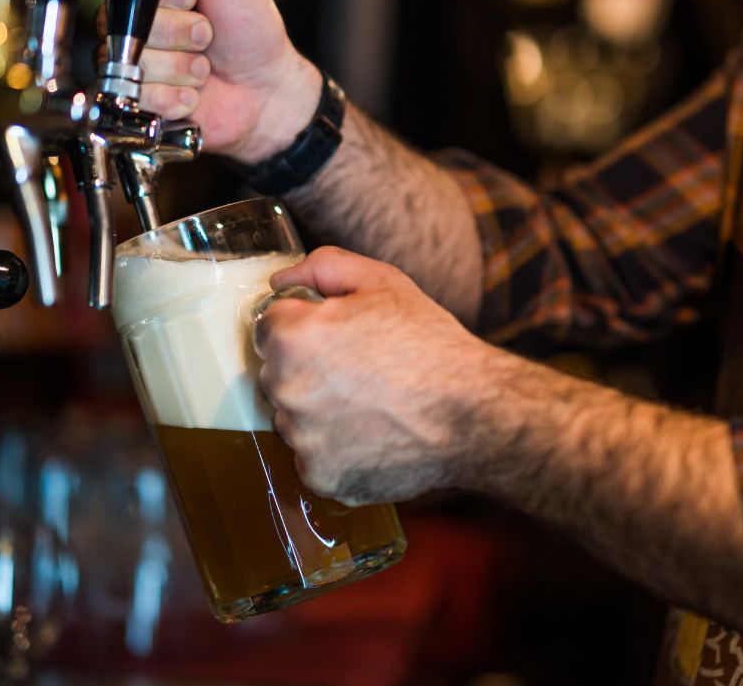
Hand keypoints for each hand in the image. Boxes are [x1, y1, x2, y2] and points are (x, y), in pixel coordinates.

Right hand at [96, 0, 319, 161]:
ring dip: (182, 66)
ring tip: (204, 67)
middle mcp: (132, 28)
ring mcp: (133, 68)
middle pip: (124, 24)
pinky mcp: (140, 104)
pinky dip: (177, 95)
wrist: (268, 88)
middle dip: (179, 30)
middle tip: (208, 36)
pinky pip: (141, 97)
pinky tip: (195, 93)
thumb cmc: (251, 29)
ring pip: (134, 63)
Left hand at [256, 247, 491, 504]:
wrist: (473, 414)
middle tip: (358, 370)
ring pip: (293, 418)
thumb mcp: (382, 283)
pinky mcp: (321, 476)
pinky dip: (336, 449)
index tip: (336, 337)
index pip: (269, 327)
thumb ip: (323, 267)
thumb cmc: (429, 345)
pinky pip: (314, 456)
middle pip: (277, 374)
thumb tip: (281, 281)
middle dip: (307, 369)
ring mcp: (302, 439)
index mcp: (293, 337)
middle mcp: (287, 390)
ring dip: (318, 411)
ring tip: (370, 404)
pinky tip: (372, 433)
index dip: (305, 327)